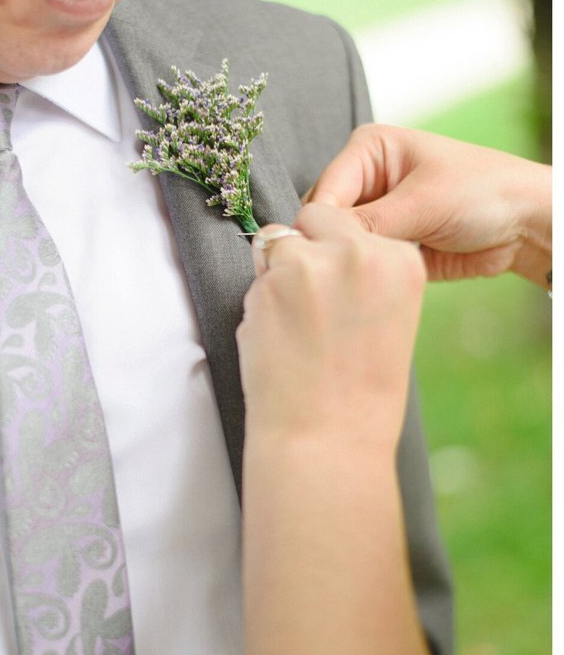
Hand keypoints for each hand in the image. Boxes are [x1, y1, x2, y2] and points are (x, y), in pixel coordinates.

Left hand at [238, 203, 425, 450]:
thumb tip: (320, 250)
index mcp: (400, 259)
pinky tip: (276, 339)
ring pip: (274, 242)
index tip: (336, 291)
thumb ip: (361, 277)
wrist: (325, 436)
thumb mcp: (387, 319)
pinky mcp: (268, 284)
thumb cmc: (358, 391)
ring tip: (292, 325)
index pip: (352, 227)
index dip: (334, 254)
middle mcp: (358, 252)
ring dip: (274, 273)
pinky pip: (254, 278)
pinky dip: (257, 303)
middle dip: (302, 248)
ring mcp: (311, 264)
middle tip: (305, 301)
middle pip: (314, 218)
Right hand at [306, 124, 550, 287]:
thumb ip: (367, 221)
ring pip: (339, 242)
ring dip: (348, 259)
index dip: (318, 221)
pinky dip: (362, 271)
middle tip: (340, 266)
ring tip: (357, 274)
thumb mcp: (423, 202)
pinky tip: (369, 279)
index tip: (317, 251)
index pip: (325, 189)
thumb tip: (315, 237)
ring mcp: (375, 214)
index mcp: (369, 150)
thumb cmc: (485, 192)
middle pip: (326, 217)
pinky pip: (359, 261)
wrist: (527, 225)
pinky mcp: (386, 243)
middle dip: (334, 241)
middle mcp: (366, 180)